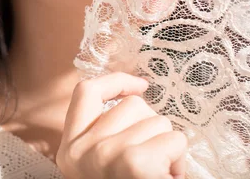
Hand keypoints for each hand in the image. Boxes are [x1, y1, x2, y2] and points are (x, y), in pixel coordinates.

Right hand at [56, 72, 187, 178]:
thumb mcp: (94, 168)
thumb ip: (100, 136)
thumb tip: (133, 101)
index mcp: (70, 149)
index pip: (85, 92)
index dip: (115, 81)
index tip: (138, 86)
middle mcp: (83, 150)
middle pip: (130, 105)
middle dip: (152, 126)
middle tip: (153, 158)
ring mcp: (107, 155)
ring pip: (157, 121)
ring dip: (168, 146)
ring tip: (159, 174)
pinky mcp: (135, 164)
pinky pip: (173, 140)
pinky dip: (180, 161)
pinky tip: (168, 178)